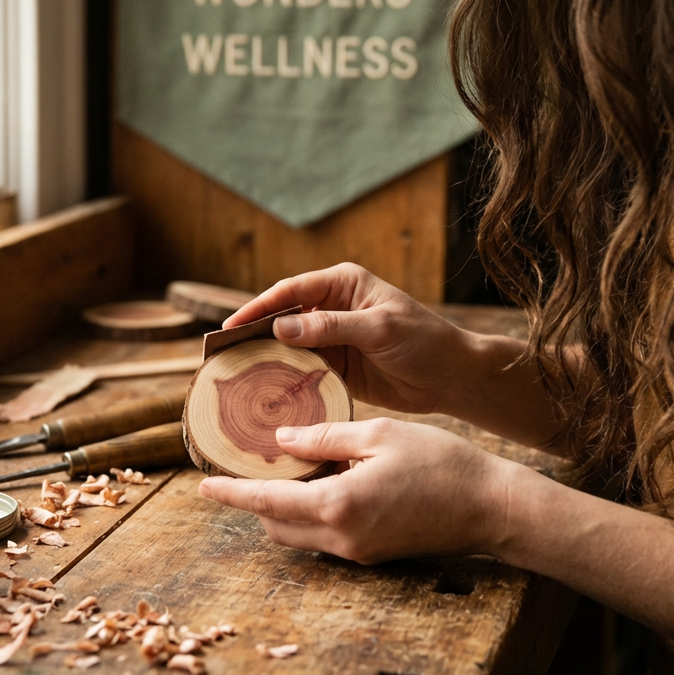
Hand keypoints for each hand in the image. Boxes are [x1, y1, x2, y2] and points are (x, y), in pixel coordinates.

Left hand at [197, 417, 519, 563]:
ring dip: (284, 507)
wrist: (493, 507)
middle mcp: (342, 539)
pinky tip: (324, 480)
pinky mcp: (373, 555)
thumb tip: (283, 439)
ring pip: (299, 534)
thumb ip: (325, 437)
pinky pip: (326, 536)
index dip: (231, 494)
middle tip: (249, 465)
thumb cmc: (442, 463)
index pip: (266, 504)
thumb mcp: (379, 435)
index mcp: (339, 506)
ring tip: (289, 467)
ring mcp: (359, 553)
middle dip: (256, 500)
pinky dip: (312, 513)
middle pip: (276, 525)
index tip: (202, 486)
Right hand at [224, 263, 468, 414]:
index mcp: (342, 283)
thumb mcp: (378, 328)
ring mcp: (332, 339)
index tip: (231, 327)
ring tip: (234, 374)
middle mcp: (332, 307)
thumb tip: (281, 325)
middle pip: (282, 317)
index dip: (258, 307)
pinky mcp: (336, 367)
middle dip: (253, 332)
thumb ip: (331, 327)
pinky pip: (302, 370)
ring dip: (265, 357)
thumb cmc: (424, 341)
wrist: (452, 378)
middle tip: (222, 353)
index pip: (290, 291)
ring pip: (288, 345)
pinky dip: (284, 378)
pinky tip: (263, 391)